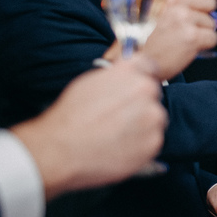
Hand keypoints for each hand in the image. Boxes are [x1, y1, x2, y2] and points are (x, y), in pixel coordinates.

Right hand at [11, 57, 168, 198]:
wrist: (60, 149)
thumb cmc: (69, 116)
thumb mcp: (90, 82)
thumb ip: (116, 76)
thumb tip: (128, 75)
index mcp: (130, 71)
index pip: (150, 67)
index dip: (142, 78)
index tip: (136, 88)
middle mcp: (146, 90)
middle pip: (153, 95)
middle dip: (140, 104)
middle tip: (118, 117)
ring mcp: (153, 117)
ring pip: (155, 119)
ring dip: (142, 125)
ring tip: (116, 134)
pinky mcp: (154, 142)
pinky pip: (153, 140)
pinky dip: (141, 144)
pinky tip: (119, 147)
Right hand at [138, 0, 216, 78]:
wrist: (136, 62)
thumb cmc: (140, 41)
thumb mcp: (150, 11)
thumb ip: (172, 5)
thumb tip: (196, 6)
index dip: (200, 4)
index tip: (196, 12)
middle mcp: (175, 3)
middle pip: (210, 3)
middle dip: (204, 16)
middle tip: (192, 27)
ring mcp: (184, 19)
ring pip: (211, 23)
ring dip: (202, 33)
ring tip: (183, 40)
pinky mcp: (192, 36)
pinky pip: (213, 38)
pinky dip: (205, 45)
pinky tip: (190, 48)